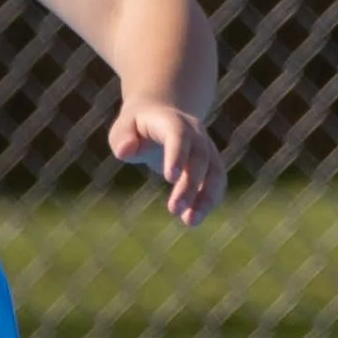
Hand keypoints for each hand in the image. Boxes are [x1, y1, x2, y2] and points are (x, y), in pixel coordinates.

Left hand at [109, 99, 225, 224]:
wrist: (162, 116)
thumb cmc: (137, 127)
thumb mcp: (123, 128)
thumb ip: (122, 138)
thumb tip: (125, 152)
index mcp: (172, 122)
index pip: (178, 136)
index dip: (177, 155)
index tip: (170, 178)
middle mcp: (195, 134)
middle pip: (199, 158)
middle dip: (190, 184)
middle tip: (174, 209)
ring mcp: (206, 149)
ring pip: (215, 172)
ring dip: (207, 197)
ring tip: (191, 222)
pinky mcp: (211, 164)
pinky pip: (216, 183)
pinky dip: (208, 201)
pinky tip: (193, 218)